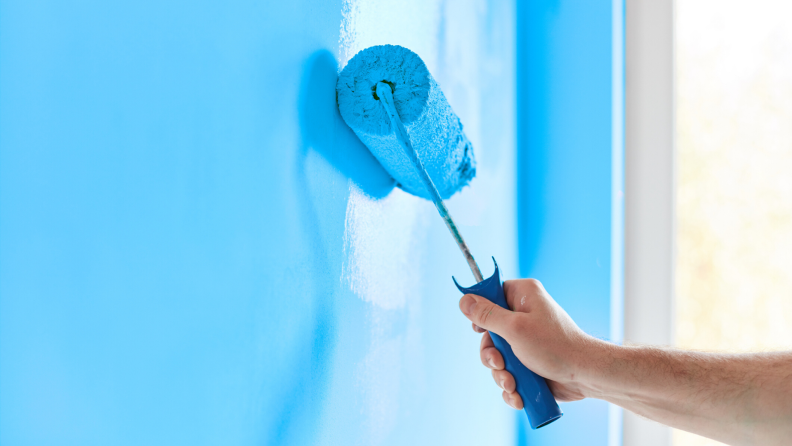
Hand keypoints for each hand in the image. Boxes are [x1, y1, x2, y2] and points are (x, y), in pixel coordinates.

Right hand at [459, 279, 603, 408]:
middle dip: (491, 356)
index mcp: (523, 296)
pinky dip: (510, 386)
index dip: (481, 312)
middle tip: (499, 364)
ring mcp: (525, 341)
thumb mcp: (515, 328)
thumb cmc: (555, 346)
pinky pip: (508, 372)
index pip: (491, 294)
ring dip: (500, 375)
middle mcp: (523, 316)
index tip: (480, 329)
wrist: (585, 376)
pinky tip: (517, 395)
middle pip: (489, 332)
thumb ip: (487, 315)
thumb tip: (463, 300)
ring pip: (496, 357)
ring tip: (513, 384)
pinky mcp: (528, 362)